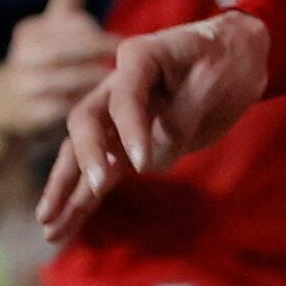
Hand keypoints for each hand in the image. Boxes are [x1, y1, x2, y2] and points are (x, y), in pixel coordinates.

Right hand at [0, 0, 113, 144]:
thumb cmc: (36, 60)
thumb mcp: (48, 24)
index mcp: (30, 31)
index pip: (69, 24)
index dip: (93, 34)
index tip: (118, 41)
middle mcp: (25, 55)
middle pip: (70, 50)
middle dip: (99, 52)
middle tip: (129, 58)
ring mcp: (28, 87)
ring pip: (72, 80)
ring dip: (98, 79)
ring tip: (126, 81)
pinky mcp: (34, 117)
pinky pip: (68, 109)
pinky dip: (89, 105)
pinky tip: (111, 107)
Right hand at [38, 10, 274, 240]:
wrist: (236, 58)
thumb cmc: (225, 61)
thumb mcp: (212, 82)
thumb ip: (179, 118)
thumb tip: (148, 162)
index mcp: (139, 57)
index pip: (124, 98)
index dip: (131, 130)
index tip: (143, 165)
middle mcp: (116, 86)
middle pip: (86, 123)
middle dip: (85, 159)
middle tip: (95, 189)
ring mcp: (115, 116)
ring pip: (81, 153)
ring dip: (66, 190)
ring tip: (49, 228)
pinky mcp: (125, 143)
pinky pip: (98, 172)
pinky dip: (81, 199)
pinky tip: (63, 226)